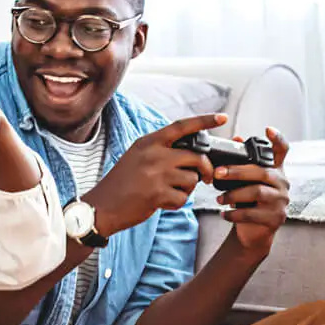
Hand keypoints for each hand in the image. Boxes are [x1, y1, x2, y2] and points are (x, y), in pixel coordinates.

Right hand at [85, 113, 227, 236]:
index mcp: (149, 142)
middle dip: (206, 169)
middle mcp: (154, 154)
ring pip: (192, 179)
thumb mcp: (138, 156)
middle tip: (206, 177)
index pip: (182, 126)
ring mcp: (156, 174)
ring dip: (187, 189)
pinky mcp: (157, 194)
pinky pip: (183, 198)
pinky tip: (162, 202)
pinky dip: (177, 203)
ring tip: (170, 192)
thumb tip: (192, 154)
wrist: (102, 206)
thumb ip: (161, 150)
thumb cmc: (122, 183)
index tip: (222, 118)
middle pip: (196, 156)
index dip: (205, 121)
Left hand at [215, 127, 290, 254]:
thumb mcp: (244, 182)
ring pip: (257, 192)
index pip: (282, 151)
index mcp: (276, 170)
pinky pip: (252, 213)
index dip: (277, 139)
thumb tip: (235, 138)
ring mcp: (281, 202)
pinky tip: (224, 214)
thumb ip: (241, 162)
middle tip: (217, 173)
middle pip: (261, 172)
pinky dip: (235, 214)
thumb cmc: (248, 203)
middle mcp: (283, 184)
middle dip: (237, 171)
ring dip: (233, 195)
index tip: (268, 129)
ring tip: (219, 199)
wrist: (254, 233)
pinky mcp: (275, 218)